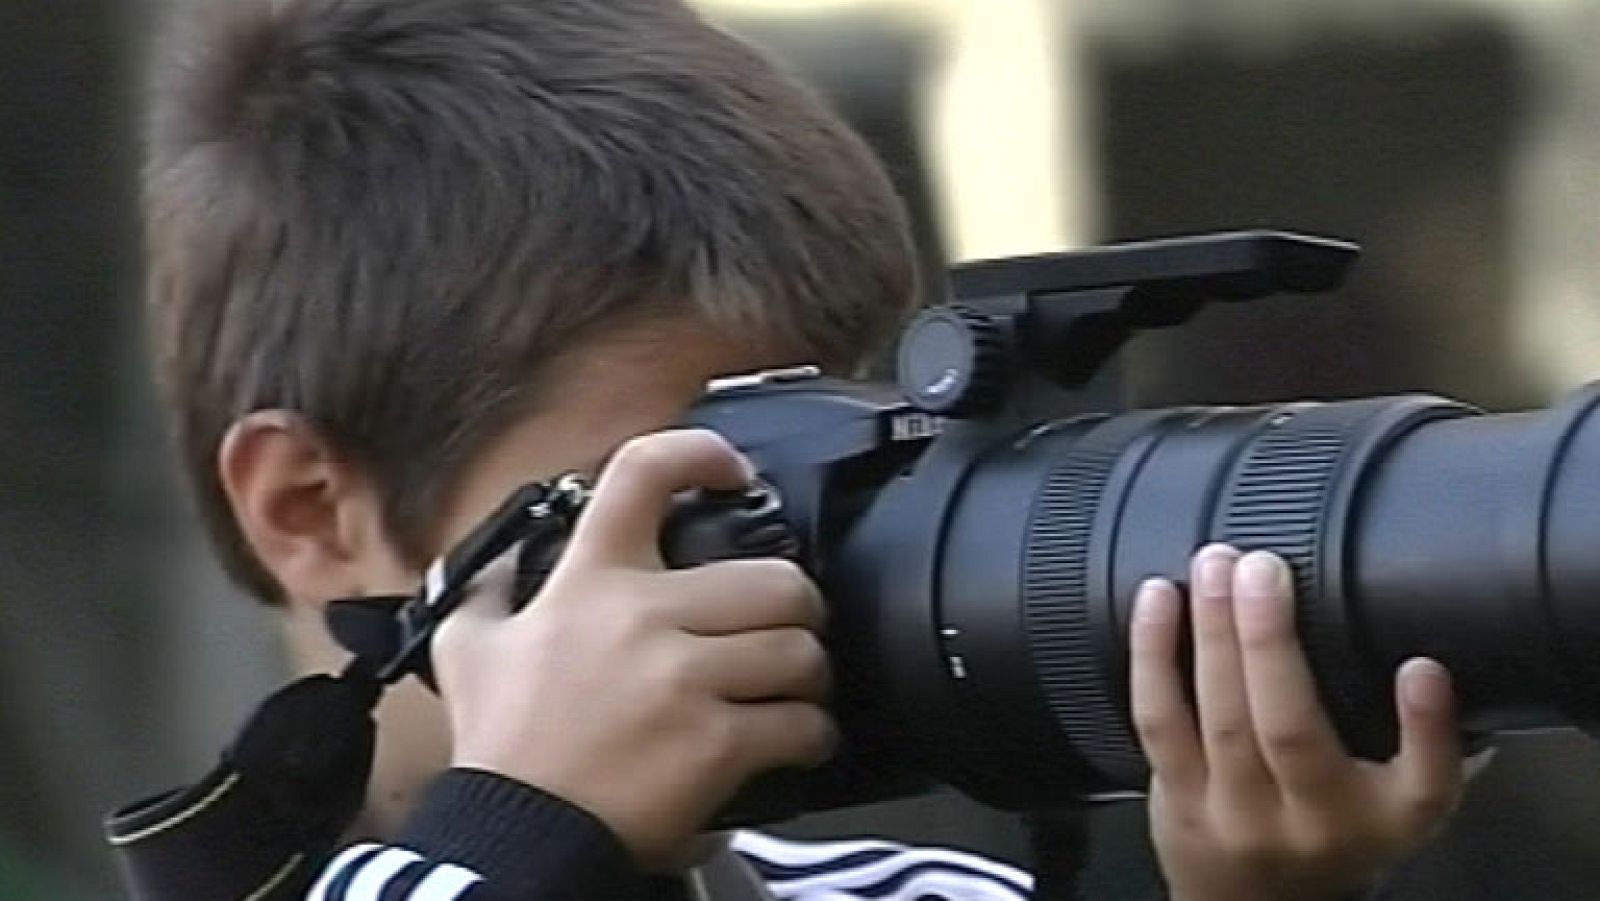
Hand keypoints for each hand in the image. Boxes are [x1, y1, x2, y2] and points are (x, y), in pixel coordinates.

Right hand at [432, 430, 834, 869]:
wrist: (518, 836)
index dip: (701, 454)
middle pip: (774, 577)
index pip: (643, 474)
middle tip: (789, 626)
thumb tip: (500, 561)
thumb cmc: (503, 746)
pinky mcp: (716, 742)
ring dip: (809, 673)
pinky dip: (812, 735)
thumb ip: (488, 592)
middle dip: (798, 606)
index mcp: (590, 582)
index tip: (734, 472)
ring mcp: (684, 679)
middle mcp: (643, 617)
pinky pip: (801, 723)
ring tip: (796, 689)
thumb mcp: (468, 650)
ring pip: (800, 649)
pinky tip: (796, 742)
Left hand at [1132, 545, 1461, 900]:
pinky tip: (1158, 600)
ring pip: (1217, 717)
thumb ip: (1424, 741)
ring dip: (1212, 633)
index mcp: (1379, 821)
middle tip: (1261, 565)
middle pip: (1287, 728)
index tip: (1422, 667)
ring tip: (1213, 567)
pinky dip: (1153, 654)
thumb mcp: (1400, 806)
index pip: (1422, 785)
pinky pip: (1158, 719)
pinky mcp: (1176, 796)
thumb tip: (1436, 658)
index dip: (1427, 727)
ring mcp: (1233, 812)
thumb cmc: (1333, 833)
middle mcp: (1305, 822)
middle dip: (1270, 640)